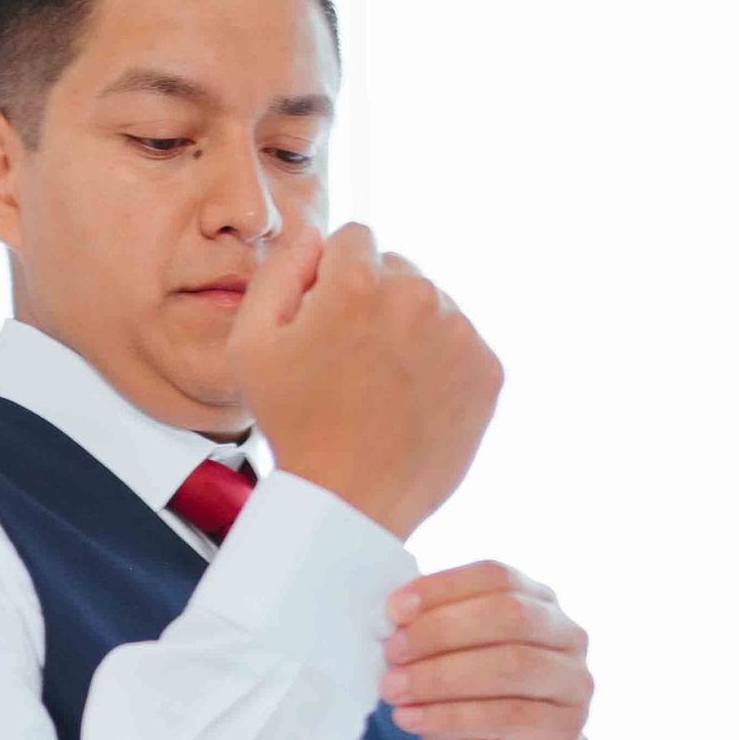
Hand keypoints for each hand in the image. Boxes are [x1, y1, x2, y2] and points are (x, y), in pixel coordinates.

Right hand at [228, 220, 501, 537]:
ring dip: (410, 331)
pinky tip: (412, 401)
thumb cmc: (294, 425)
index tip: (325, 323)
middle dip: (375, 300)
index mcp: (359, 283)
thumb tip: (315, 236)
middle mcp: (419, 297)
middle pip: (397, 268)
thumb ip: (278, 270)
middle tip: (353, 362)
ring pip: (433, 305)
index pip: (354, 239)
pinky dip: (441, 364)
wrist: (351, 503)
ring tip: (382, 386)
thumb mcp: (250, 344)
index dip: (331, 279)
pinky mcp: (488, 370)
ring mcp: (461, 334)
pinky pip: (462, 343)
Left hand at [380, 560, 593, 739]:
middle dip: (440, 630)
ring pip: (508, 665)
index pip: (496, 576)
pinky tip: (411, 719)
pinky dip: (450, 715)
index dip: (443, 588)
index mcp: (540, 604)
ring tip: (393, 689)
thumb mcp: (447, 665)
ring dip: (440, 676)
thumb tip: (394, 618)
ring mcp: (574, 684)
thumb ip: (430, 636)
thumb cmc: (473, 717)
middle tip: (392, 651)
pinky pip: (506, 715)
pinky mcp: (564, 731)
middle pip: (507, 615)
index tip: (394, 609)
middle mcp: (568, 638)